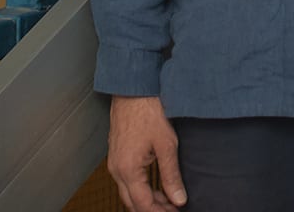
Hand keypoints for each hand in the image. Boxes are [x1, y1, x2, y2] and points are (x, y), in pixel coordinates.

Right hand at [107, 95, 185, 210]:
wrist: (133, 93)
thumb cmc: (149, 114)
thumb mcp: (167, 145)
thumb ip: (171, 175)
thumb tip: (178, 199)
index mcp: (128, 170)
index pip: (142, 204)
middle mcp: (117, 170)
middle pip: (132, 203)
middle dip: (153, 210)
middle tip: (174, 210)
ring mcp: (115, 164)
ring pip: (129, 193)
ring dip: (148, 200)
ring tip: (170, 202)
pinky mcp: (118, 158)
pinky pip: (127, 182)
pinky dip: (142, 189)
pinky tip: (158, 188)